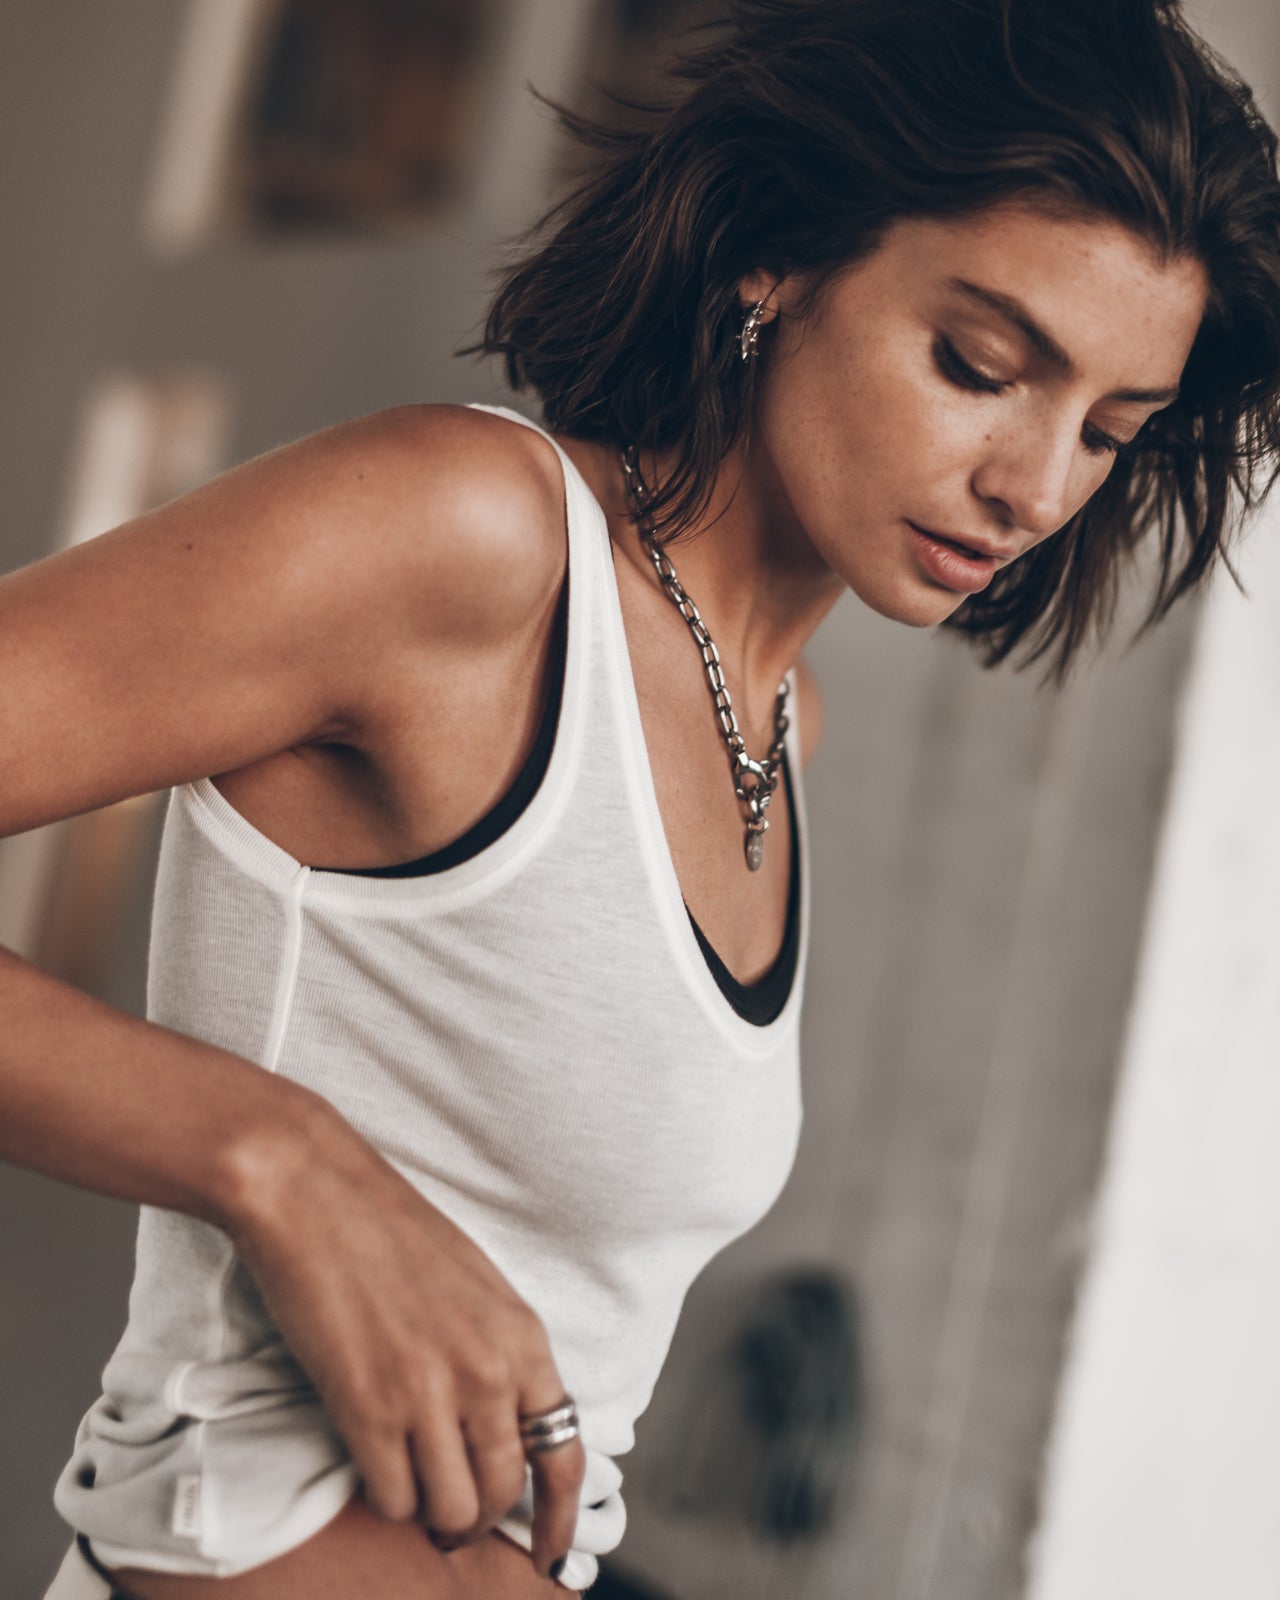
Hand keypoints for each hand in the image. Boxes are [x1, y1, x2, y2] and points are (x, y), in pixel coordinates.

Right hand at [221, 1100, 585, 1577]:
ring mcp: (430, 1393)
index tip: (555, 1556)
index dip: (563, 1518)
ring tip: (413, 1496)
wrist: (316, 1194)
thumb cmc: (389, 1230)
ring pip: (452, 1509)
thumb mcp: (474, 1287)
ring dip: (434, 1516)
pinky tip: (375, 1471)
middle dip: (480, 1519)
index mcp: (523, 1336)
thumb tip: (501, 1422)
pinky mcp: (369, 1408)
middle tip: (453, 1517)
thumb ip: (496, 1353)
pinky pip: (394, 1497)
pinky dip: (387, 1499)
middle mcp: (488, 1372)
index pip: (565, 1453)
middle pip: (504, 1492)